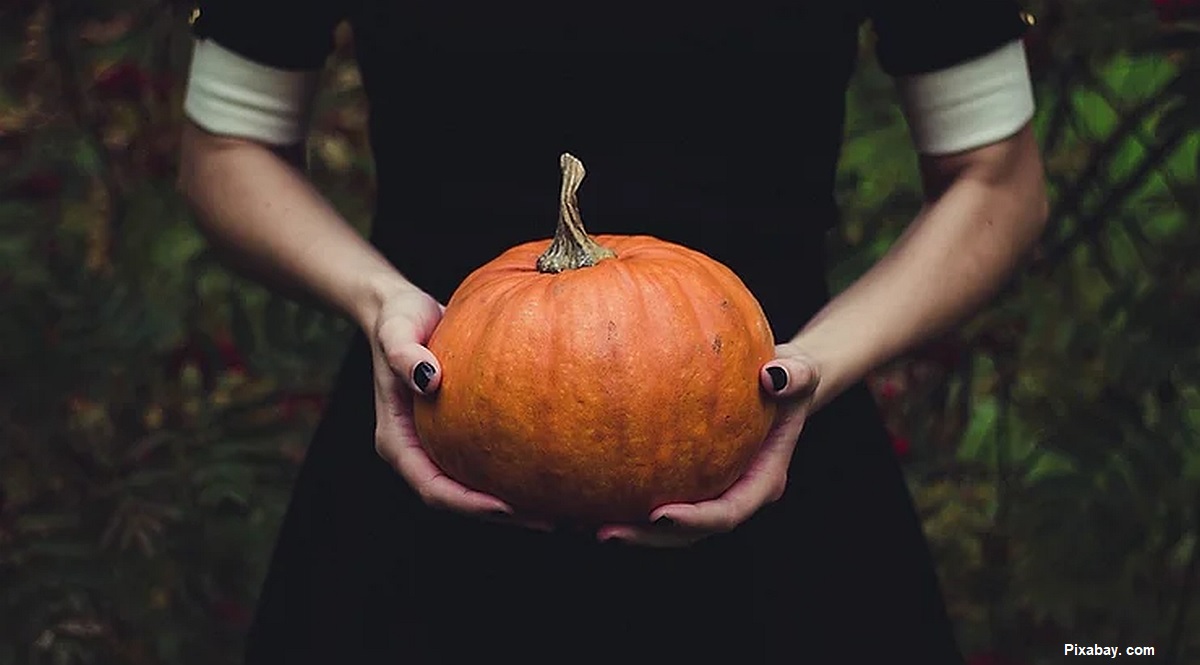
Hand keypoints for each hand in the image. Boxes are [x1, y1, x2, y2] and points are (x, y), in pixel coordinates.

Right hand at [368, 287, 549, 530]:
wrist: (405, 311)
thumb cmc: (398, 319)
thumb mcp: (396, 331)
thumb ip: (404, 354)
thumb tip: (429, 379)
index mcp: (398, 442)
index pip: (433, 488)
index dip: (468, 504)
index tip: (506, 507)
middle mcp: (419, 452)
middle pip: (460, 499)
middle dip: (502, 515)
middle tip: (551, 520)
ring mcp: (440, 446)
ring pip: (477, 487)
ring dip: (516, 503)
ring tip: (563, 508)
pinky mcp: (462, 434)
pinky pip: (491, 461)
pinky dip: (518, 471)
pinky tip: (556, 469)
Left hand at [595, 343, 819, 546]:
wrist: (778, 382)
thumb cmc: (789, 375)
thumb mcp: (802, 369)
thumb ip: (795, 375)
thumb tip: (773, 377)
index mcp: (761, 481)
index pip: (727, 513)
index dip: (694, 521)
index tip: (659, 515)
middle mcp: (732, 494)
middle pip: (688, 534)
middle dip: (648, 539)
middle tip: (605, 533)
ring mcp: (707, 491)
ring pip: (665, 526)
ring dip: (627, 529)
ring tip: (579, 523)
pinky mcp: (684, 480)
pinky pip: (650, 494)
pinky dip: (619, 498)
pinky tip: (578, 491)